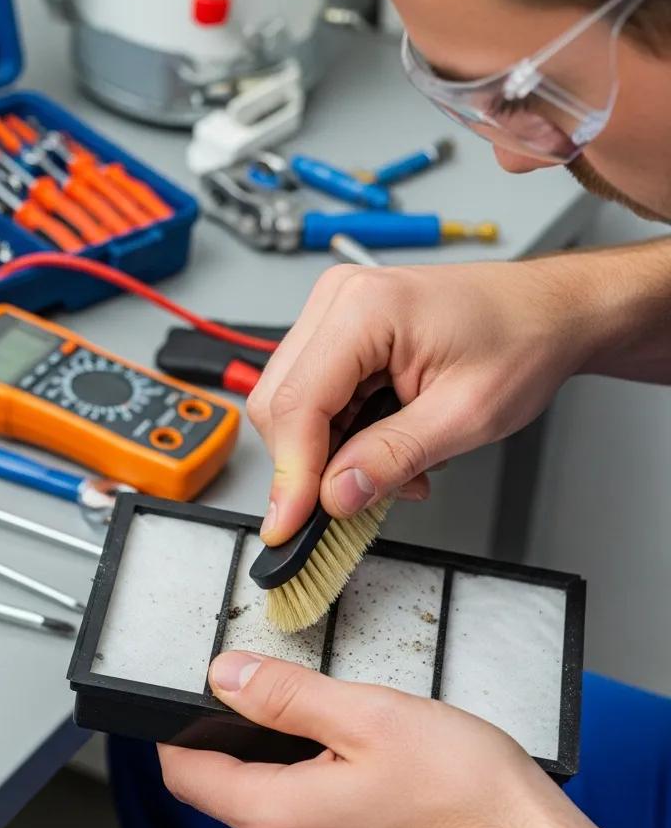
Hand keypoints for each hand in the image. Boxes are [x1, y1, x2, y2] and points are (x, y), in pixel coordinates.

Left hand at [160, 653, 670, 827]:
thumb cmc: (469, 799)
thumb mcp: (368, 716)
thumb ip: (285, 695)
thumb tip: (226, 676)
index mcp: (277, 817)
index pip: (184, 776)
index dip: (177, 730)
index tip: (191, 698)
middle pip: (231, 787)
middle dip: (251, 738)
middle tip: (299, 697)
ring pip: (278, 803)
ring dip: (298, 762)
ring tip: (354, 731)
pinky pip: (316, 825)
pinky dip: (327, 790)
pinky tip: (378, 770)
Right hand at [248, 258, 595, 542]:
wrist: (546, 313)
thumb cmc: (521, 341)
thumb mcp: (466, 416)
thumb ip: (393, 457)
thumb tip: (336, 494)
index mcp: (365, 309)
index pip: (299, 403)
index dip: (291, 473)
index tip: (289, 525)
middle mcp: (337, 302)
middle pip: (281, 404)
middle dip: (311, 465)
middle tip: (357, 500)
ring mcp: (333, 315)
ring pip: (292, 406)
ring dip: (329, 454)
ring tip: (394, 469)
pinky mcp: (338, 334)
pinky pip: (314, 398)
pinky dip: (340, 436)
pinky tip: (382, 446)